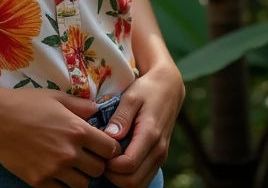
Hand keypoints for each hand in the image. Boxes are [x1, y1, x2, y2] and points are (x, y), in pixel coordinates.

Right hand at [0, 85, 121, 187]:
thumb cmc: (26, 103)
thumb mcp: (56, 97)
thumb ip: (81, 106)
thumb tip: (98, 110)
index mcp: (77, 130)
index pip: (110, 149)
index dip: (109, 148)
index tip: (102, 146)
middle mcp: (69, 152)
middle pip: (99, 170)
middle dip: (96, 163)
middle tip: (86, 156)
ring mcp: (54, 169)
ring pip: (83, 185)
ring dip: (80, 176)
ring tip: (70, 165)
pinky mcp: (40, 181)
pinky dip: (62, 184)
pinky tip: (55, 171)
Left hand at [101, 64, 184, 187]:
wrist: (169, 88)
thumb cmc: (146, 90)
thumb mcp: (131, 96)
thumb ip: (121, 117)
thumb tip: (110, 137)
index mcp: (150, 134)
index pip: (128, 165)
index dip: (110, 165)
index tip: (99, 152)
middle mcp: (158, 150)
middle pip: (133, 182)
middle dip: (113, 177)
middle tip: (100, 159)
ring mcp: (160, 156)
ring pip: (139, 184)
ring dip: (120, 179)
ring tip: (107, 160)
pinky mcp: (159, 158)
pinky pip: (143, 178)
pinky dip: (129, 177)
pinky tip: (117, 162)